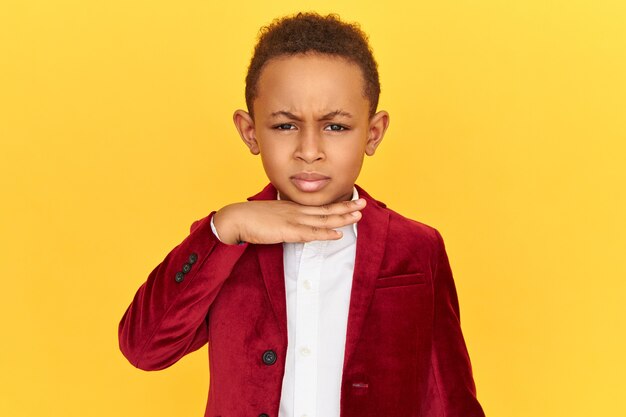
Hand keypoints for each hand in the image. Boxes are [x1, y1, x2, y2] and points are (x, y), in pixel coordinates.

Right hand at [213, 198, 365, 244]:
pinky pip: (310, 233)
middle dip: (346, 207)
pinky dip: (325, 234)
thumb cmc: (250, 219)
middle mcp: (296, 211)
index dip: (336, 205)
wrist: (236, 218)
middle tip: (363, 203)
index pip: (319, 206)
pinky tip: (338, 234)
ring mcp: (293, 220)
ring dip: (342, 218)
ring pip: (323, 220)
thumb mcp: (271, 217)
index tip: (350, 202)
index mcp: (292, 207)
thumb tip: (292, 228)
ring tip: (358, 215)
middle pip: (326, 209)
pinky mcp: (287, 231)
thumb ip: (284, 221)